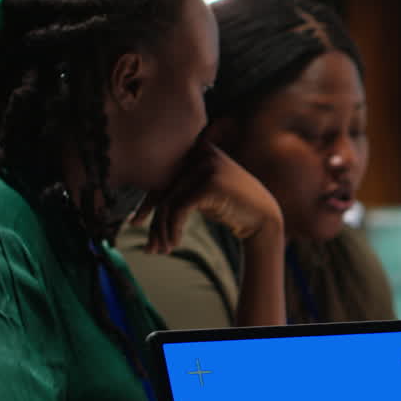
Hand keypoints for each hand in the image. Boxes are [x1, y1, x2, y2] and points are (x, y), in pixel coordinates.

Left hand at [132, 141, 282, 253]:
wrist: (264, 218)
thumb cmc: (232, 208)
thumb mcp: (202, 194)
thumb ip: (179, 189)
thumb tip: (143, 206)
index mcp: (197, 150)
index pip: (162, 177)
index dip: (147, 203)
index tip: (136, 223)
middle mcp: (200, 152)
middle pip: (163, 189)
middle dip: (153, 222)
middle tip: (149, 246)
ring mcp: (206, 166)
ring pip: (168, 201)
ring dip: (161, 230)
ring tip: (160, 250)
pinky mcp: (209, 183)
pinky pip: (179, 208)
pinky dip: (172, 229)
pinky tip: (174, 244)